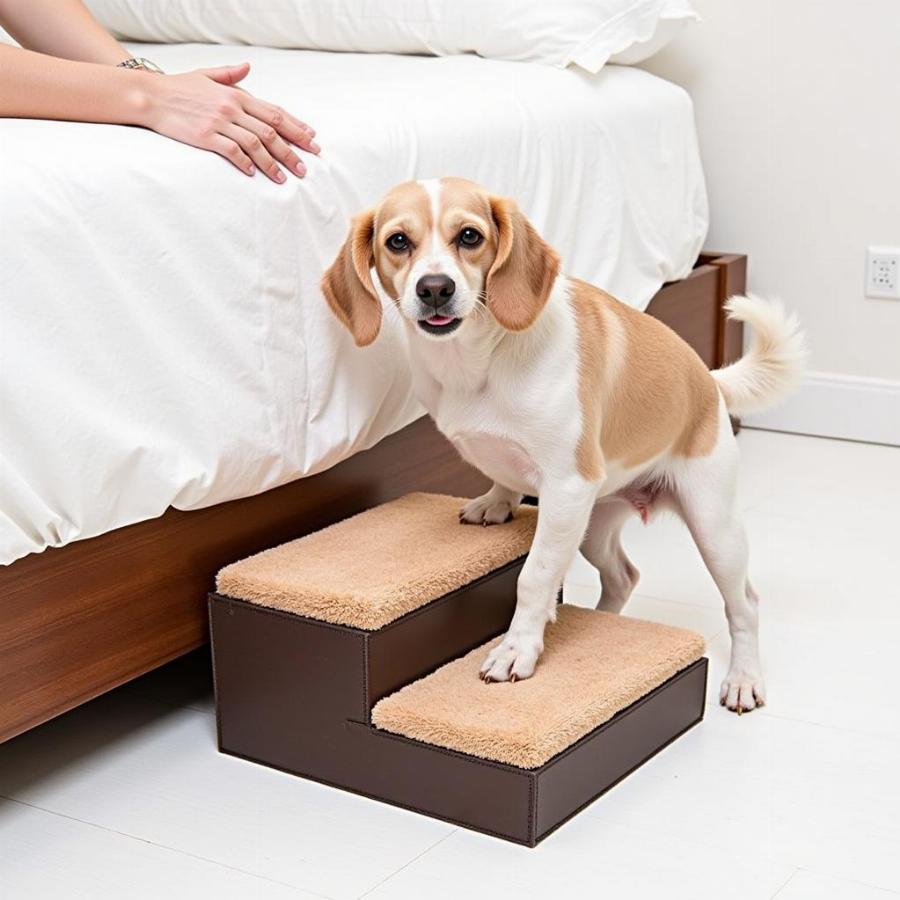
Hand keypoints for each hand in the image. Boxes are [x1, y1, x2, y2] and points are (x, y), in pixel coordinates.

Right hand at [137, 61, 319, 180]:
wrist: (151, 95)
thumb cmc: (178, 87)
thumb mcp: (206, 76)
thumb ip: (230, 75)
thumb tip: (248, 68)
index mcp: (237, 95)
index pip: (274, 112)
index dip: (296, 127)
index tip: (312, 140)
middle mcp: (232, 108)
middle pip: (271, 131)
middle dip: (292, 150)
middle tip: (305, 167)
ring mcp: (219, 122)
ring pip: (256, 144)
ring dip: (272, 163)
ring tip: (284, 178)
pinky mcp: (206, 136)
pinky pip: (232, 152)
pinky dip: (245, 164)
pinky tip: (254, 174)